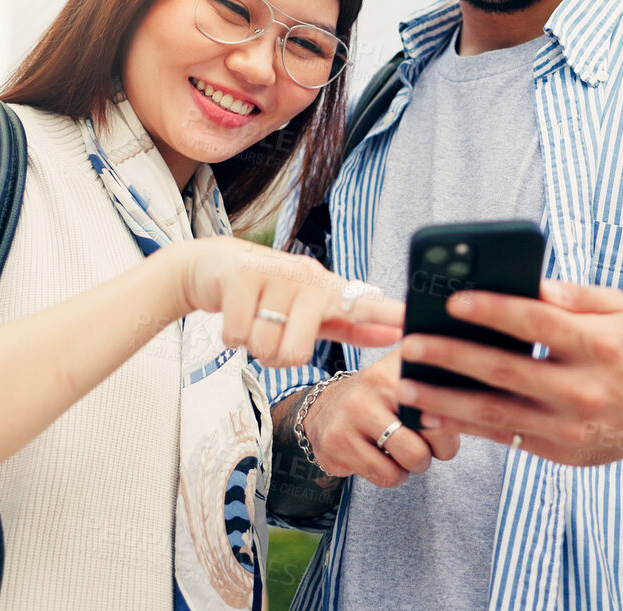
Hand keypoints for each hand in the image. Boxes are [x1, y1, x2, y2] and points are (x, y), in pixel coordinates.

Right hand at [171, 237, 403, 366]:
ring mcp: (274, 274)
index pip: (360, 304)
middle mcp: (306, 278)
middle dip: (276, 356)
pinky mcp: (242, 275)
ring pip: (264, 347)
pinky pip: (237, 335)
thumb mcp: (312, 309)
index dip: (383, 315)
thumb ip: (351, 325)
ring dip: (252, 345)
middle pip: (296, 355)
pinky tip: (234, 314)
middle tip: (270, 334)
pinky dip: (231, 335)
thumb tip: (393, 335)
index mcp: (326, 289)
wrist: (214, 265)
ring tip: (252, 320)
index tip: (407, 324)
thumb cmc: (270, 295)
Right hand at [302, 350, 461, 486]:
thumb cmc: (383, 400)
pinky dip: (391, 475)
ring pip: (409, 462)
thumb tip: (481, 406)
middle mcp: (374, 383)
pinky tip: (380, 459)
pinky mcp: (336, 443)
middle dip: (433, 451)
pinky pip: (384, 476)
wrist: (324, 408)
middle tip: (423, 447)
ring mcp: (351, 414)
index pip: (444, 398)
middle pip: (430, 435)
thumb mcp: (409, 380)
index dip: (453, 422)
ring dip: (411, 467)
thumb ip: (444, 385)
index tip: (447, 425)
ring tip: (400, 452)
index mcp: (400, 365)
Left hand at [392, 280, 622, 466]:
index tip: (454, 300)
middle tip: (413, 344)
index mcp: (598, 345)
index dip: (494, 311)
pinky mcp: (557, 450)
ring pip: (497, 413)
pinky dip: (465, 427)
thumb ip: (574, 295)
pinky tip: (433, 414)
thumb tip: (531, 284)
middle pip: (507, 371)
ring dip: (446, 401)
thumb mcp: (619, 311)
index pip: (538, 323)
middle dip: (453, 357)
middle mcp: (582, 388)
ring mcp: (568, 425)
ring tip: (408, 387)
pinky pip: (503, 438)